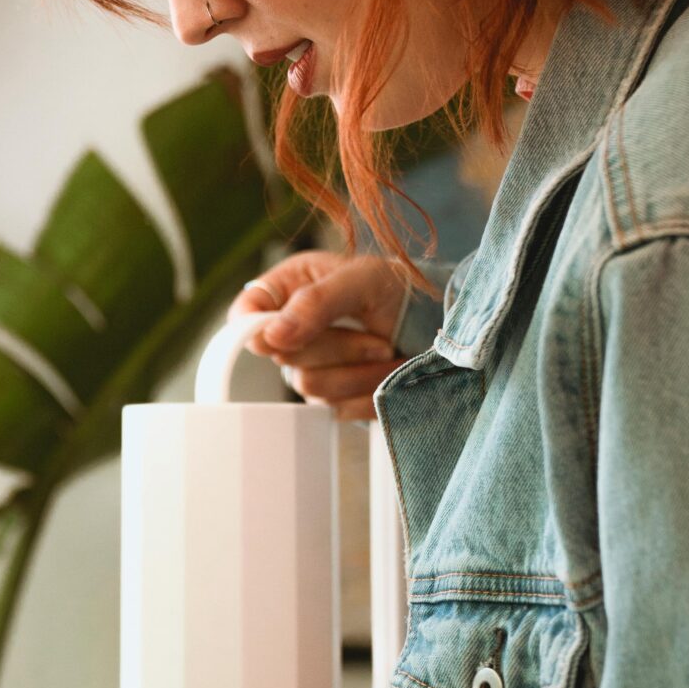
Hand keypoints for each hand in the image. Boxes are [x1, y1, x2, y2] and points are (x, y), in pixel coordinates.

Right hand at [233, 249, 407, 420]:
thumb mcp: (363, 279)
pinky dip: (370, 391)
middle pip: (282, 355)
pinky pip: (336, 408)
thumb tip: (270, 334)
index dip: (255, 328)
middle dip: (337, 347)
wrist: (442, 328)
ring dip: (360, 370)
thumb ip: (315, 302)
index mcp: (291, 288)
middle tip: (376, 334)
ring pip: (310, 385)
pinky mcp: (333, 398)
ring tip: (387, 350)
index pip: (246, 313)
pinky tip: (387, 372)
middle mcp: (294, 329)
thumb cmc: (402, 291)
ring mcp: (312, 366)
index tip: (279, 335)